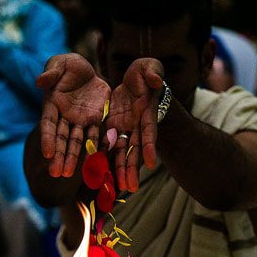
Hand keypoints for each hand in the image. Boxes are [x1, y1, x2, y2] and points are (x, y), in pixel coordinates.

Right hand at [35, 53, 110, 177]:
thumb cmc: (68, 66)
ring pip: (78, 141)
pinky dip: (97, 147)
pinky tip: (98, 162)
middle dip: (60, 156)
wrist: (88, 70)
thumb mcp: (59, 63)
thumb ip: (51, 72)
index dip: (48, 139)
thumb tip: (40, 81)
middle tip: (57, 174)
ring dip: (75, 158)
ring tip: (71, 175)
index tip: (47, 154)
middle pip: (62, 139)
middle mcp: (66, 117)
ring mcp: (81, 120)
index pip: (49, 124)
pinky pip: (98, 135)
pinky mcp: (97, 120)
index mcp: (53, 104)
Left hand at [107, 58, 163, 191]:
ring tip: (120, 189)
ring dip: (121, 170)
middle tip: (132, 187)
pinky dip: (106, 160)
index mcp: (146, 111)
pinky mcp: (113, 129)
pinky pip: (108, 146)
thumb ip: (153, 72)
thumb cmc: (146, 73)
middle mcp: (136, 125)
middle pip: (135, 148)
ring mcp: (125, 129)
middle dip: (133, 167)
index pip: (148, 130)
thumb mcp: (150, 67)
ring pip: (122, 152)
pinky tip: (102, 176)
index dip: (150, 145)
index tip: (152, 162)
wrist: (136, 80)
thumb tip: (155, 80)